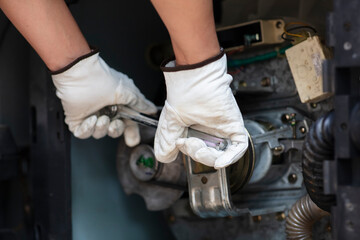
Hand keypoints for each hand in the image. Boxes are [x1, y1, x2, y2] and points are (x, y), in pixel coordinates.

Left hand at [51, 49, 156, 145]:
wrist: (80, 74)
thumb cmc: (103, 79)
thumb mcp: (128, 92)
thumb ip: (140, 104)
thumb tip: (152, 110)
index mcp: (118, 105)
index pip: (127, 123)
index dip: (131, 132)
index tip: (133, 140)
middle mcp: (105, 110)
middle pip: (114, 131)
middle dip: (116, 130)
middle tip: (115, 123)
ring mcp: (91, 115)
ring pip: (99, 133)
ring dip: (102, 128)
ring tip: (101, 117)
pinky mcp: (77, 120)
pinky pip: (83, 134)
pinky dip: (88, 129)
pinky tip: (90, 119)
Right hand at [154, 50, 247, 168]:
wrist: (194, 79)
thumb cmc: (184, 94)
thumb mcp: (171, 122)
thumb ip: (168, 140)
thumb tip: (164, 156)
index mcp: (197, 129)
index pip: (197, 151)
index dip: (188, 152)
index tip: (179, 142)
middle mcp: (211, 130)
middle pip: (209, 155)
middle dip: (197, 154)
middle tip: (187, 142)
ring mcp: (224, 129)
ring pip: (222, 154)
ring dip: (209, 157)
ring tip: (197, 145)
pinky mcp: (234, 126)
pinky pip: (238, 148)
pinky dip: (230, 158)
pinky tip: (219, 161)